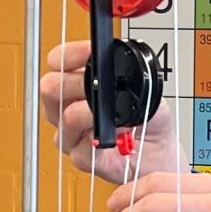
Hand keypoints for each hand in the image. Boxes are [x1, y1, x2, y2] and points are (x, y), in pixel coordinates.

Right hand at [43, 39, 181, 184]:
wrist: (159, 153)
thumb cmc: (148, 121)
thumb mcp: (146, 89)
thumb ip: (130, 77)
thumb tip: (117, 71)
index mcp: (78, 84)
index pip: (58, 61)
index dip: (70, 54)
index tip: (92, 53)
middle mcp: (68, 107)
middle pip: (50, 87)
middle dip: (75, 82)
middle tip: (98, 85)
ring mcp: (72, 133)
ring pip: (63, 116)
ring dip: (86, 112)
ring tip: (106, 112)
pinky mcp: (83, 158)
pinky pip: (79, 147)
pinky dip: (97, 140)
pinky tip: (111, 137)